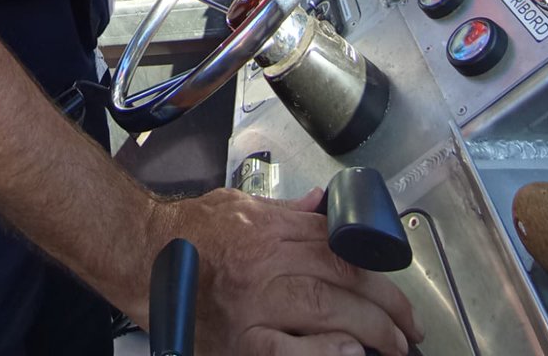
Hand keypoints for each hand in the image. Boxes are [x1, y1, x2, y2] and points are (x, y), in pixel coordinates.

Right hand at [161, 188, 420, 355]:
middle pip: (339, 276)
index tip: (394, 286)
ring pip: (325, 310)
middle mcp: (263, 262)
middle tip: (409, 324)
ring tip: (395, 344)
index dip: (373, 265)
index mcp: (266, 227)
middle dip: (384, 303)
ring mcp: (252, 303)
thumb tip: (325, 207)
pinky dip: (323, 352)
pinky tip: (348, 352)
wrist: (138, 254)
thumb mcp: (237, 205)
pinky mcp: (239, 341)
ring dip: (370, 329)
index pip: (334, 243)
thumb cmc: (185, 233)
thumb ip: (286, 212)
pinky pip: (289, 350)